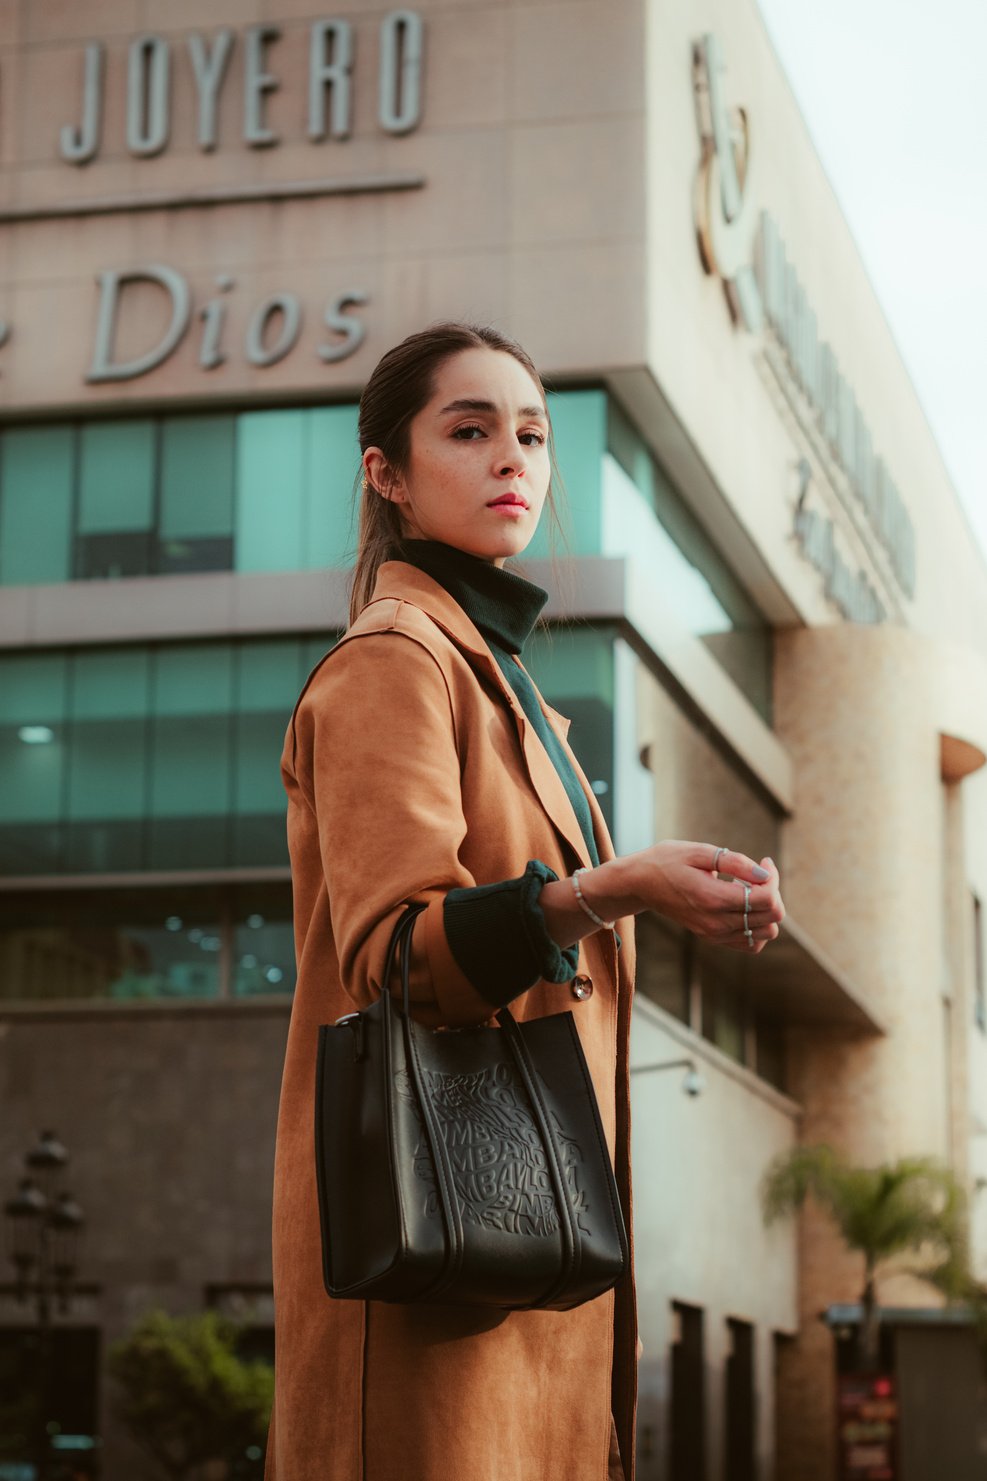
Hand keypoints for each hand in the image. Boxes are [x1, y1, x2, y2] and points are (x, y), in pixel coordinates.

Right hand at [620, 841, 783, 952]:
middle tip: (756, 872)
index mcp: (713, 898)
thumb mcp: (699, 851)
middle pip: (772, 917)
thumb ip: (735, 862)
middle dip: (773, 891)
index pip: (767, 899)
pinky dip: (757, 926)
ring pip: (766, 933)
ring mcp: (715, 934)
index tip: (763, 861)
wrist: (641, 884)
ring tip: (748, 888)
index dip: (773, 878)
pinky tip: (744, 905)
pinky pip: (751, 943)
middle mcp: (716, 923)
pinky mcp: (713, 938)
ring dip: (766, 909)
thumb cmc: (668, 861)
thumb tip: (765, 872)